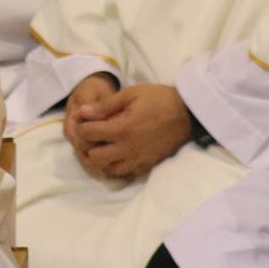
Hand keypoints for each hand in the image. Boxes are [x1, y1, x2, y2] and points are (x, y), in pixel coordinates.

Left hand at [66, 83, 190, 181]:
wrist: (188, 114)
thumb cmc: (159, 99)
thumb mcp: (131, 94)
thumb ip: (105, 106)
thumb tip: (82, 112)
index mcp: (121, 129)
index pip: (88, 134)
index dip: (81, 126)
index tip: (83, 121)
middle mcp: (127, 149)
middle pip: (94, 157)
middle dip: (87, 146)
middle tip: (91, 136)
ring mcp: (137, 160)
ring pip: (107, 169)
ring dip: (101, 158)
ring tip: (103, 145)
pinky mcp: (147, 166)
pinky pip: (124, 173)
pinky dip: (116, 165)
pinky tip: (118, 153)